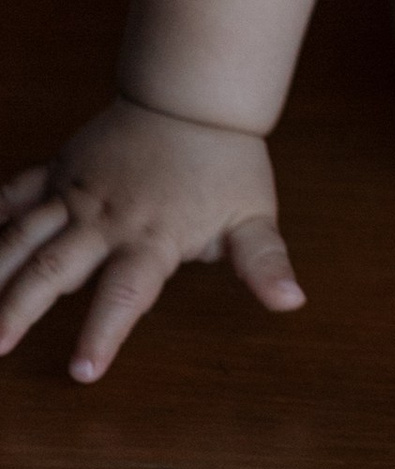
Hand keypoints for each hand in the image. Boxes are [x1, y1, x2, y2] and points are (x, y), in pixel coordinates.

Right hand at [0, 98, 304, 380]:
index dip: (104, 333)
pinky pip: (17, 192)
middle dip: (19, 310)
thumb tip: (292, 301)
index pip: (126, 293)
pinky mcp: (60, 170)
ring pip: (23, 234)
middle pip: (53, 268)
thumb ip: (264, 263)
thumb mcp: (253, 216)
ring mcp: (77, 193)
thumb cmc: (226, 163)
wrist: (195, 96)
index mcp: (152, 238)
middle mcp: (105, 219)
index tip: (84, 372)